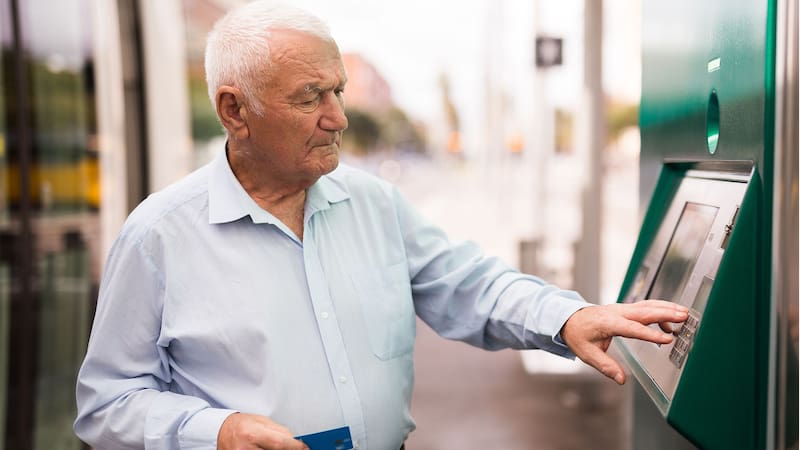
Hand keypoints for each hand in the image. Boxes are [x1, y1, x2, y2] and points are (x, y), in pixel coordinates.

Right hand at [217, 413, 308, 449]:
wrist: (220, 431)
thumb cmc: (241, 424)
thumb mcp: (261, 421)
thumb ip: (279, 431)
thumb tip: (296, 441)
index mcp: (252, 434)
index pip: (280, 443)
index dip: (296, 447)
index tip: (305, 448)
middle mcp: (246, 449)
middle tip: (294, 449)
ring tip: (278, 447)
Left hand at [560, 300, 688, 384]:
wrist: (569, 318)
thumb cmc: (578, 335)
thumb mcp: (587, 353)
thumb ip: (606, 366)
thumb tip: (621, 379)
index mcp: (608, 323)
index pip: (633, 328)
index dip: (651, 334)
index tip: (667, 339)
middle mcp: (617, 312)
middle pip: (644, 312)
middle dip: (665, 314)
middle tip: (684, 316)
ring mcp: (622, 308)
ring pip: (647, 305)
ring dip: (666, 308)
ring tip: (684, 313)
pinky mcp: (625, 308)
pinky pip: (645, 306)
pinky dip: (659, 310)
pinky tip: (669, 322)